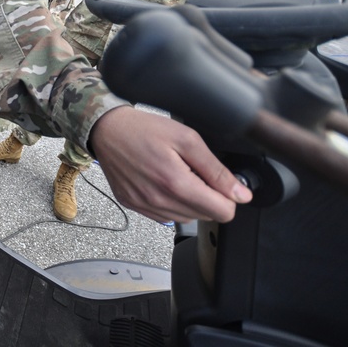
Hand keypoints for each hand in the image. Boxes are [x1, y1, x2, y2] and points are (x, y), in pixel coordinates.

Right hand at [90, 106, 251, 222]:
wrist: (106, 129)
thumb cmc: (144, 129)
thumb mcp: (187, 139)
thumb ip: (216, 170)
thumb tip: (241, 193)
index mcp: (176, 183)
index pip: (222, 212)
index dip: (227, 196)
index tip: (217, 180)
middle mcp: (158, 200)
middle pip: (205, 216)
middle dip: (208, 196)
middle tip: (194, 171)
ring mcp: (144, 205)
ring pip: (186, 218)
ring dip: (189, 201)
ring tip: (176, 174)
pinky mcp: (133, 205)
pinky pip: (164, 216)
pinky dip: (170, 202)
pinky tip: (162, 181)